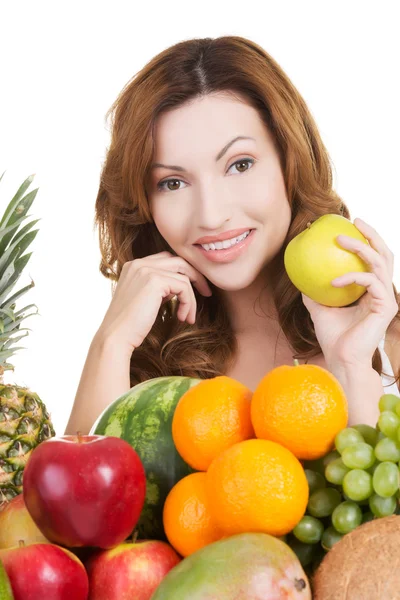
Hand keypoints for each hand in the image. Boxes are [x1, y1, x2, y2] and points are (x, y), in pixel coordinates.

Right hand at [97, 251, 212, 352]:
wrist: (116, 337)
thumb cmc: (131, 325)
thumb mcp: (145, 299)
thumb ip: (159, 288)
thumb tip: (180, 285)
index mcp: (134, 265)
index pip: (167, 259)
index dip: (184, 272)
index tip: (194, 290)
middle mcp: (138, 263)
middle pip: (178, 260)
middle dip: (196, 276)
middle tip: (206, 293)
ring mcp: (145, 270)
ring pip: (184, 275)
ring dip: (191, 297)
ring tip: (189, 316)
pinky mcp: (154, 280)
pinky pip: (184, 286)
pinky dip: (188, 302)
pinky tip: (182, 317)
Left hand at [301, 217, 397, 368]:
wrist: (341, 359)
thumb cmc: (332, 337)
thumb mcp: (318, 308)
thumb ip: (314, 291)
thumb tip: (299, 275)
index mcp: (370, 291)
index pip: (373, 259)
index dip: (365, 240)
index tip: (349, 225)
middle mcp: (382, 291)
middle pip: (384, 254)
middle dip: (371, 234)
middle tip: (354, 220)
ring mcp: (387, 298)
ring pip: (380, 262)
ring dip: (360, 248)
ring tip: (341, 239)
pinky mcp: (386, 306)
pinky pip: (370, 282)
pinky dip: (351, 277)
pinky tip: (333, 281)